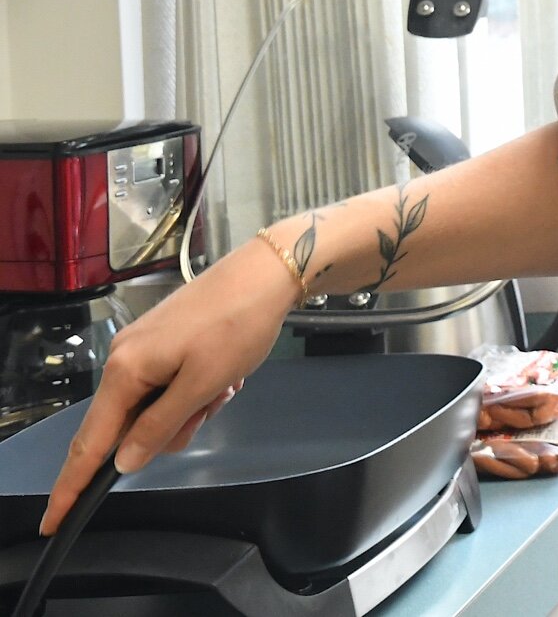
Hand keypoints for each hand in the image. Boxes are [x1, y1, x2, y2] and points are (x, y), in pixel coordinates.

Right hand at [39, 239, 300, 534]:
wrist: (266, 274)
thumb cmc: (237, 324)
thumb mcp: (202, 385)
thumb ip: (159, 426)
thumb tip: (122, 462)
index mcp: (125, 371)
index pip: (90, 444)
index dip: (72, 486)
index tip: (53, 521)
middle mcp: (124, 359)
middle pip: (128, 427)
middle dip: (172, 428)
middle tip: (212, 403)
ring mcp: (143, 349)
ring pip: (157, 409)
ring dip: (193, 407)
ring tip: (226, 383)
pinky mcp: (164, 343)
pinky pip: (170, 387)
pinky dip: (199, 391)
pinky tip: (227, 376)